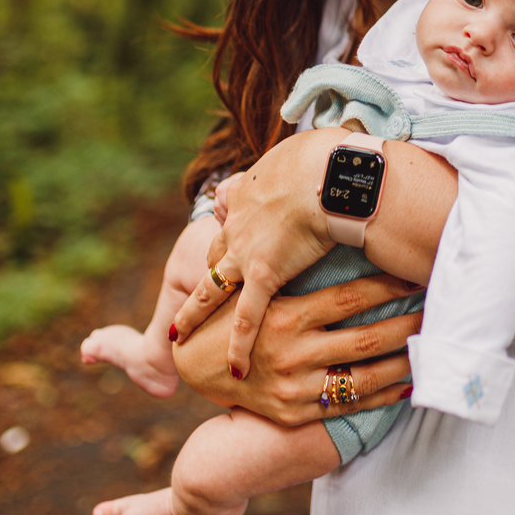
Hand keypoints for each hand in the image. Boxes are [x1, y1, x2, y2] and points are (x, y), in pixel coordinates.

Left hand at [171, 129, 342, 378]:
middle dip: (208, 272)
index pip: (233, 213)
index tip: (228, 233)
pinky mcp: (263, 275)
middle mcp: (239, 222)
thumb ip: (312, 154)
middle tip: (198, 293)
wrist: (328, 171)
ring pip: (213, 288)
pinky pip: (245, 318)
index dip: (232, 228)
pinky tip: (234, 370)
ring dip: (196, 314)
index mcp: (250, 191)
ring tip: (179, 337)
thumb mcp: (310, 146)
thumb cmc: (329, 154)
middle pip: (216, 252)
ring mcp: (246, 251)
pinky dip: (238, 346)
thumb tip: (335, 145)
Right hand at [172, 271, 420, 424]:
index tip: (416, 274)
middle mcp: (293, 352)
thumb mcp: (250, 281)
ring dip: (404, 360)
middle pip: (366, 337)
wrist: (193, 368)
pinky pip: (349, 405)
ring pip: (364, 375)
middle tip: (438, 308)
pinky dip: (382, 396)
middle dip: (407, 323)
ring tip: (433, 345)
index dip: (388, 286)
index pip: (350, 298)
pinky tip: (407, 384)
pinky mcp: (296, 412)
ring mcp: (296, 386)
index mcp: (286, 314)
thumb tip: (318, 219)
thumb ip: (281, 256)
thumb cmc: (230, 312)